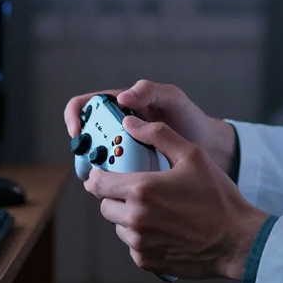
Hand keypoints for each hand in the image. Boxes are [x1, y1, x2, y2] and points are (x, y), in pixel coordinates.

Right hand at [64, 79, 237, 175]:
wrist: (209, 148)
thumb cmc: (188, 117)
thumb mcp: (172, 98)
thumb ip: (149, 91)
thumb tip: (121, 97)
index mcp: (118, 108)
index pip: (84, 107)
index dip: (74, 117)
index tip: (77, 132)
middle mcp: (114, 130)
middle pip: (85, 138)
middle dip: (84, 151)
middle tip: (95, 163)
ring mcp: (120, 154)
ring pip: (95, 162)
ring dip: (97, 171)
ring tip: (112, 179)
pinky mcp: (128, 175)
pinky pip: (111, 180)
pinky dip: (112, 185)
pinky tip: (124, 191)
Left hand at [84, 115, 268, 280]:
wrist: (237, 240)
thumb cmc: (217, 197)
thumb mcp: (192, 155)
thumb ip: (158, 134)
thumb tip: (130, 122)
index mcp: (142, 189)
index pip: (97, 183)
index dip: (98, 176)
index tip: (105, 173)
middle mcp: (135, 218)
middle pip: (105, 205)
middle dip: (116, 195)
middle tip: (138, 189)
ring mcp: (140, 243)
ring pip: (118, 226)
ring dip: (129, 216)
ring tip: (157, 209)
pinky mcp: (147, 262)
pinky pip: (132, 245)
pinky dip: (142, 237)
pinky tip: (165, 228)